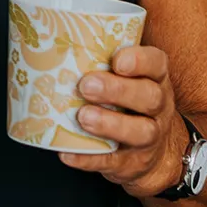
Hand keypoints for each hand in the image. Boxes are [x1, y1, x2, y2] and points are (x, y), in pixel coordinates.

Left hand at [58, 44, 191, 195]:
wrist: (158, 154)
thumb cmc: (130, 105)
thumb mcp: (127, 80)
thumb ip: (100, 62)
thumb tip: (48, 41)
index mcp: (155, 80)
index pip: (157, 64)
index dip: (141, 61)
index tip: (118, 59)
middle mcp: (158, 107)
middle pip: (149, 97)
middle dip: (119, 90)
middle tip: (87, 85)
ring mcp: (149, 138)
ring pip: (140, 131)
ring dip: (109, 124)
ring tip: (83, 117)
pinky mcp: (132, 164)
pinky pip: (113, 163)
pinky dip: (89, 159)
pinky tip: (68, 153)